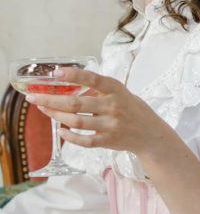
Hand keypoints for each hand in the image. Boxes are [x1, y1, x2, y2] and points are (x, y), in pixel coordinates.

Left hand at [25, 66, 168, 158]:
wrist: (151, 133)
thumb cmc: (131, 108)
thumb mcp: (120, 92)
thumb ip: (98, 88)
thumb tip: (65, 85)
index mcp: (115, 89)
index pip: (92, 79)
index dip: (73, 75)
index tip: (55, 73)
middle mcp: (113, 106)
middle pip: (75, 103)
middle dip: (50, 100)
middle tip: (33, 97)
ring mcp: (111, 125)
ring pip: (76, 121)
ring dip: (56, 116)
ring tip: (44, 110)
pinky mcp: (108, 140)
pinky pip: (84, 140)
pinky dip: (70, 136)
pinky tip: (61, 131)